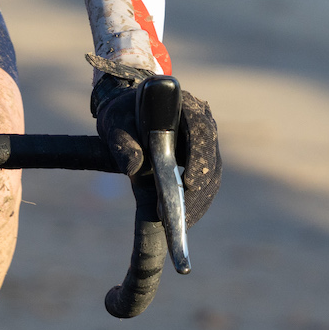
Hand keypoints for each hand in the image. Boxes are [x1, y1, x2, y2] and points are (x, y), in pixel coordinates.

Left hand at [91, 68, 220, 223]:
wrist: (128, 116)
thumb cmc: (122, 117)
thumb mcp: (115, 125)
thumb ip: (123, 144)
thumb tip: (132, 168)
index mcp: (183, 105)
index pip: (199, 129)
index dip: (198, 156)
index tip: (189, 182)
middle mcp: (202, 120)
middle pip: (211, 156)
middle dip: (198, 189)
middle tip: (183, 216)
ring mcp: (206, 141)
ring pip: (212, 174)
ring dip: (199, 201)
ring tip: (182, 224)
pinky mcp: (204, 160)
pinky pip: (207, 183)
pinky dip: (197, 202)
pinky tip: (185, 219)